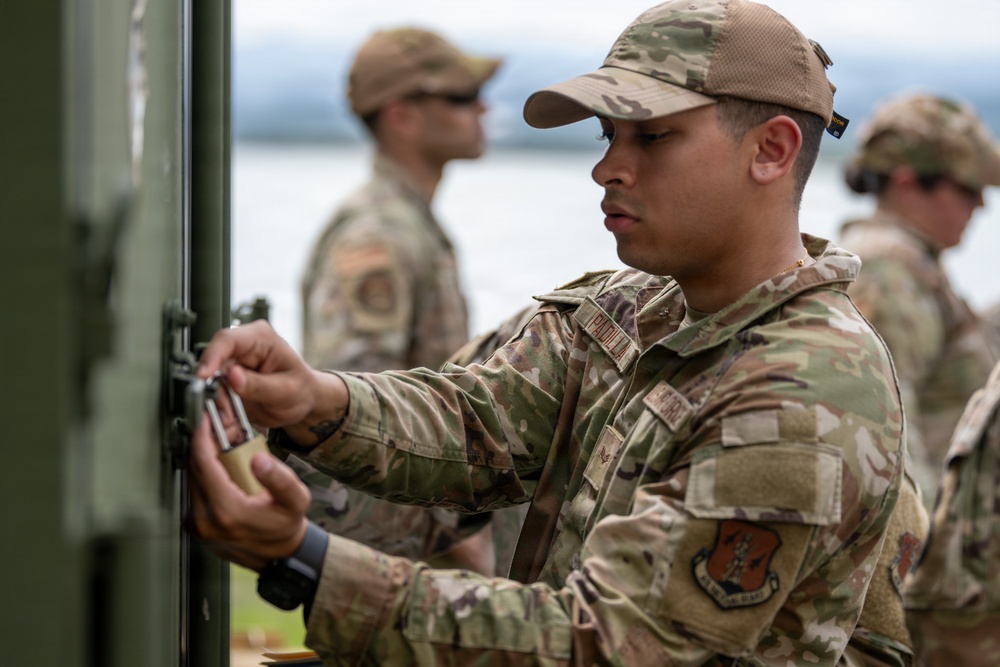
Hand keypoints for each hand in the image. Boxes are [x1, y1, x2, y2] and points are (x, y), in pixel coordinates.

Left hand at [187, 417, 311, 571]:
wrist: (279, 557)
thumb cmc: (286, 527)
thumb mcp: (296, 500)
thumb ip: (280, 478)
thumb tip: (258, 458)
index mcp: (227, 512)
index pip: (203, 465)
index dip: (202, 438)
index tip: (206, 421)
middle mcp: (205, 521)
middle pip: (194, 470)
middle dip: (205, 445)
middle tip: (222, 431)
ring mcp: (197, 526)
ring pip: (192, 480)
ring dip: (204, 460)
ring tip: (224, 448)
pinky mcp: (195, 527)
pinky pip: (195, 492)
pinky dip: (205, 476)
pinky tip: (221, 469)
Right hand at [196, 320, 322, 428]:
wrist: (303, 402)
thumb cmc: (300, 388)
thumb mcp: (286, 390)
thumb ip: (259, 385)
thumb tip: (232, 376)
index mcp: (260, 337)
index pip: (227, 339)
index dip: (211, 356)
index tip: (203, 376)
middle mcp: (242, 347)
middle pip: (213, 361)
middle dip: (213, 387)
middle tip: (223, 408)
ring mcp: (232, 363)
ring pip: (209, 380)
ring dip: (216, 400)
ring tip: (231, 416)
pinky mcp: (226, 380)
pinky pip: (213, 392)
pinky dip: (218, 406)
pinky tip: (230, 415)